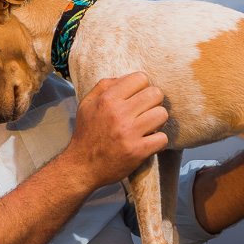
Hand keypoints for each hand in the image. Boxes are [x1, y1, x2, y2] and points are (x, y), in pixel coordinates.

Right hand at [65, 72, 169, 190]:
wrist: (81, 166)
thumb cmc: (86, 134)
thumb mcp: (86, 104)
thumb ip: (104, 85)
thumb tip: (127, 77)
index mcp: (107, 100)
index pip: (141, 78)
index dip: (143, 86)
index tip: (138, 97)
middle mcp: (119, 114)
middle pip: (156, 94)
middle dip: (154, 102)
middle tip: (146, 112)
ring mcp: (129, 133)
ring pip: (162, 114)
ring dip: (158, 121)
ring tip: (148, 127)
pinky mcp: (137, 151)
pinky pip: (162, 138)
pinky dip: (158, 141)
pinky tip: (148, 142)